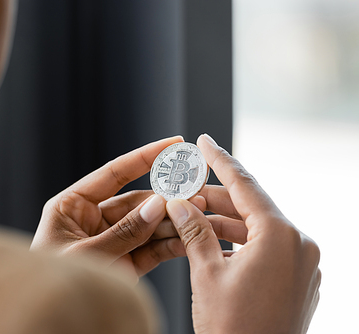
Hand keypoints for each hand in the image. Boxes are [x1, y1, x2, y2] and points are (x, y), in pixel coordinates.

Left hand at [30, 136, 186, 281]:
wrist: (52, 320)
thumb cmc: (54, 285)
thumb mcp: (85, 255)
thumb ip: (123, 232)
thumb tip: (157, 205)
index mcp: (73, 207)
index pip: (113, 173)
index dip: (144, 157)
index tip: (173, 144)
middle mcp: (94, 220)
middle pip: (137, 201)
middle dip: (167, 197)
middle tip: (195, 190)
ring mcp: (113, 241)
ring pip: (149, 224)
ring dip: (174, 220)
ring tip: (199, 215)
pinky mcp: (127, 262)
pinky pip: (152, 248)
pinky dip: (171, 244)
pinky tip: (189, 239)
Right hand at [166, 134, 320, 333]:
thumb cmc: (232, 328)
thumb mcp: (206, 273)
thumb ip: (193, 230)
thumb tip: (178, 201)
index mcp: (281, 236)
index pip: (244, 185)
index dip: (219, 160)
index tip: (204, 141)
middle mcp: (300, 244)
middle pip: (251, 206)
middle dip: (215, 196)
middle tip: (185, 187)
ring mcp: (303, 263)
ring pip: (257, 228)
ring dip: (224, 221)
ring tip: (190, 215)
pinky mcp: (298, 279)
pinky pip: (266, 248)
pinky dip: (239, 241)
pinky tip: (211, 240)